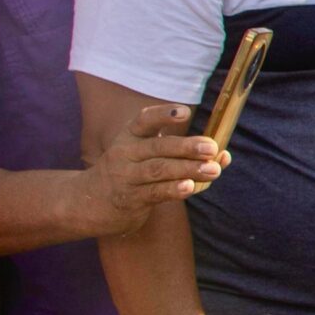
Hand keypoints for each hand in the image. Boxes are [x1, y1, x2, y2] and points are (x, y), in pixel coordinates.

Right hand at [80, 103, 223, 234]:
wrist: (90, 202)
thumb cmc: (132, 173)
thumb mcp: (148, 156)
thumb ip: (184, 154)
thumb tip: (224, 155)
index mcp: (130, 136)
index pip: (144, 120)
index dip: (164, 115)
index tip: (185, 112)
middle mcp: (126, 153)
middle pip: (157, 147)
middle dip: (186, 146)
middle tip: (211, 147)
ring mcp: (126, 177)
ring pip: (159, 170)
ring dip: (188, 169)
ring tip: (213, 170)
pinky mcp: (130, 199)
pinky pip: (154, 193)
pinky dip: (173, 189)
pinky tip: (190, 187)